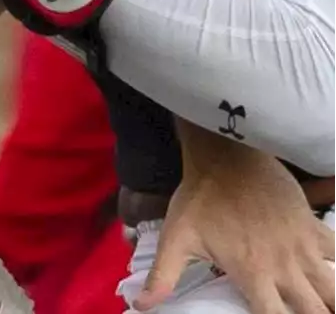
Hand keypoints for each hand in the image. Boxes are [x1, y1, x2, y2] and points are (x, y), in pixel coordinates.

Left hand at [136, 143, 335, 313]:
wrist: (225, 157)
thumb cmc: (199, 198)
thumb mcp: (175, 238)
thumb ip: (163, 276)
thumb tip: (140, 306)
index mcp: (251, 274)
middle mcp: (283, 267)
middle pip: (314, 311)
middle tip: (307, 313)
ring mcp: (303, 248)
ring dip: (333, 299)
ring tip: (326, 303)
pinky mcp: (314, 228)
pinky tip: (333, 271)